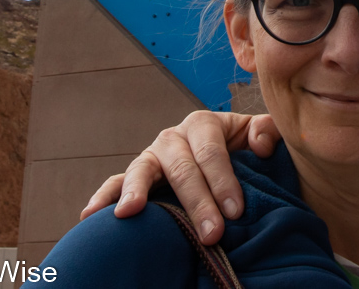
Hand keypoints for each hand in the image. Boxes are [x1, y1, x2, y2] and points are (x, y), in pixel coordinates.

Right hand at [79, 111, 280, 243]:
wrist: (227, 159)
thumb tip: (261, 145)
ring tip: (130, 212)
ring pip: (143, 171)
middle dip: (197, 202)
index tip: (236, 211)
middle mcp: (173, 137)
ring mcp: (151, 157)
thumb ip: (268, 131)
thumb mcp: (260, 135)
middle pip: (182, 169)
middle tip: (212, 234)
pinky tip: (90, 215)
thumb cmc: (245, 151)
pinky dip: (104, 196)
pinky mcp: (135, 177)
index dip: (224, 180)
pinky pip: (116, 182)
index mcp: (203, 124)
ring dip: (137, 193)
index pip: (212, 152)